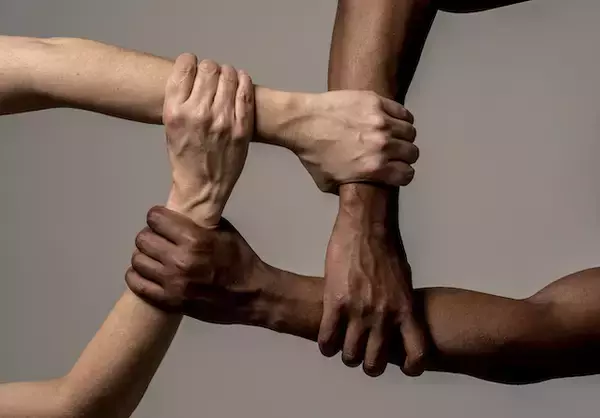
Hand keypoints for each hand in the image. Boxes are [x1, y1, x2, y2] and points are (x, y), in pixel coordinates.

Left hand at [125, 206, 267, 323]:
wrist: (251, 295)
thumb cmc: (240, 260)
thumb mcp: (224, 231)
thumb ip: (198, 222)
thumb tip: (178, 213)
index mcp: (194, 238)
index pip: (155, 218)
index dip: (157, 218)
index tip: (161, 222)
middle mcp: (180, 259)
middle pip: (142, 239)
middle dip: (150, 236)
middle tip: (158, 240)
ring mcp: (172, 282)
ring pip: (137, 260)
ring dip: (144, 256)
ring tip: (154, 258)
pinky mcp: (169, 301)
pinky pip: (137, 284)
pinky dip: (138, 276)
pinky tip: (147, 273)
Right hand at [162, 54, 253, 225]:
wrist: (202, 187)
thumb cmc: (185, 158)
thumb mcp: (170, 126)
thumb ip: (180, 99)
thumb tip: (194, 73)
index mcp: (175, 111)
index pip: (185, 66)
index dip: (190, 63)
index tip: (193, 68)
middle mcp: (198, 113)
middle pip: (209, 68)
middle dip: (210, 69)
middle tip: (211, 76)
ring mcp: (222, 120)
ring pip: (229, 75)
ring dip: (227, 73)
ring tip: (226, 79)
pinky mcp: (241, 127)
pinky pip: (246, 92)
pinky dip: (243, 81)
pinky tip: (240, 81)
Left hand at [288, 90, 418, 192]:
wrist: (302, 123)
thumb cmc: (312, 154)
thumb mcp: (329, 183)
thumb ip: (348, 189)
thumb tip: (359, 190)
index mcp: (374, 168)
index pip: (407, 174)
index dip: (403, 174)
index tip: (398, 171)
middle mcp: (382, 145)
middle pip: (412, 152)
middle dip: (405, 155)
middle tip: (396, 152)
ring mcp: (381, 121)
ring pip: (410, 131)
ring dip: (404, 136)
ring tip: (394, 135)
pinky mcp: (377, 102)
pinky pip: (402, 112)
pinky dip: (401, 118)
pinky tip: (391, 120)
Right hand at [318, 199, 427, 376]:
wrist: (367, 227)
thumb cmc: (387, 249)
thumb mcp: (404, 282)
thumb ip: (400, 306)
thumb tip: (396, 322)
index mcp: (405, 310)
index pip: (416, 353)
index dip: (411, 366)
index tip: (404, 366)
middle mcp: (384, 317)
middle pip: (375, 362)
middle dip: (368, 364)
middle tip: (363, 355)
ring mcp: (358, 311)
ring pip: (349, 355)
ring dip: (346, 355)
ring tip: (342, 347)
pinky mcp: (335, 302)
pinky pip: (327, 339)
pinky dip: (326, 345)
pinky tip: (327, 340)